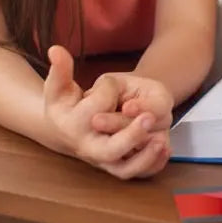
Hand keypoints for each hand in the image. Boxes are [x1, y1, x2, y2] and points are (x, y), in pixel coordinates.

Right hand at [42, 46, 170, 178]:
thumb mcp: (59, 86)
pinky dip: (152, 165)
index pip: (95, 108)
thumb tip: (55, 49)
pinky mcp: (117, 166)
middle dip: (131, 136)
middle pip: (110, 150)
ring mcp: (103, 161)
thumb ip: (59, 69)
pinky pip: (137, 173)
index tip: (112, 83)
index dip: (106, 93)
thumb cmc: (65, 105)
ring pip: (126, 169)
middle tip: (149, 118)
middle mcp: (89, 148)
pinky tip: (166, 149)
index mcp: (73, 126)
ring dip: (146, 156)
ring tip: (162, 140)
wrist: (65, 131)